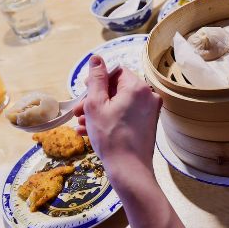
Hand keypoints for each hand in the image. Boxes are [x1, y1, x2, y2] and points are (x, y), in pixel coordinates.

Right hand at [74, 56, 162, 180]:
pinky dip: (110, 120)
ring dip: (99, 111)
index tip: (84, 94)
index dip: (97, 81)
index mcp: (138, 87)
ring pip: (119, 104)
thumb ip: (96, 79)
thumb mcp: (96, 104)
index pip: (115, 72)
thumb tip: (96, 58)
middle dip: (95, 100)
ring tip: (81, 124)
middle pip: (117, 89)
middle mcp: (148, 96)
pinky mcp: (148, 125)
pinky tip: (89, 131)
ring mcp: (150, 111)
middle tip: (78, 112)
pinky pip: (126, 115)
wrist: (129, 170)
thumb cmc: (110, 137)